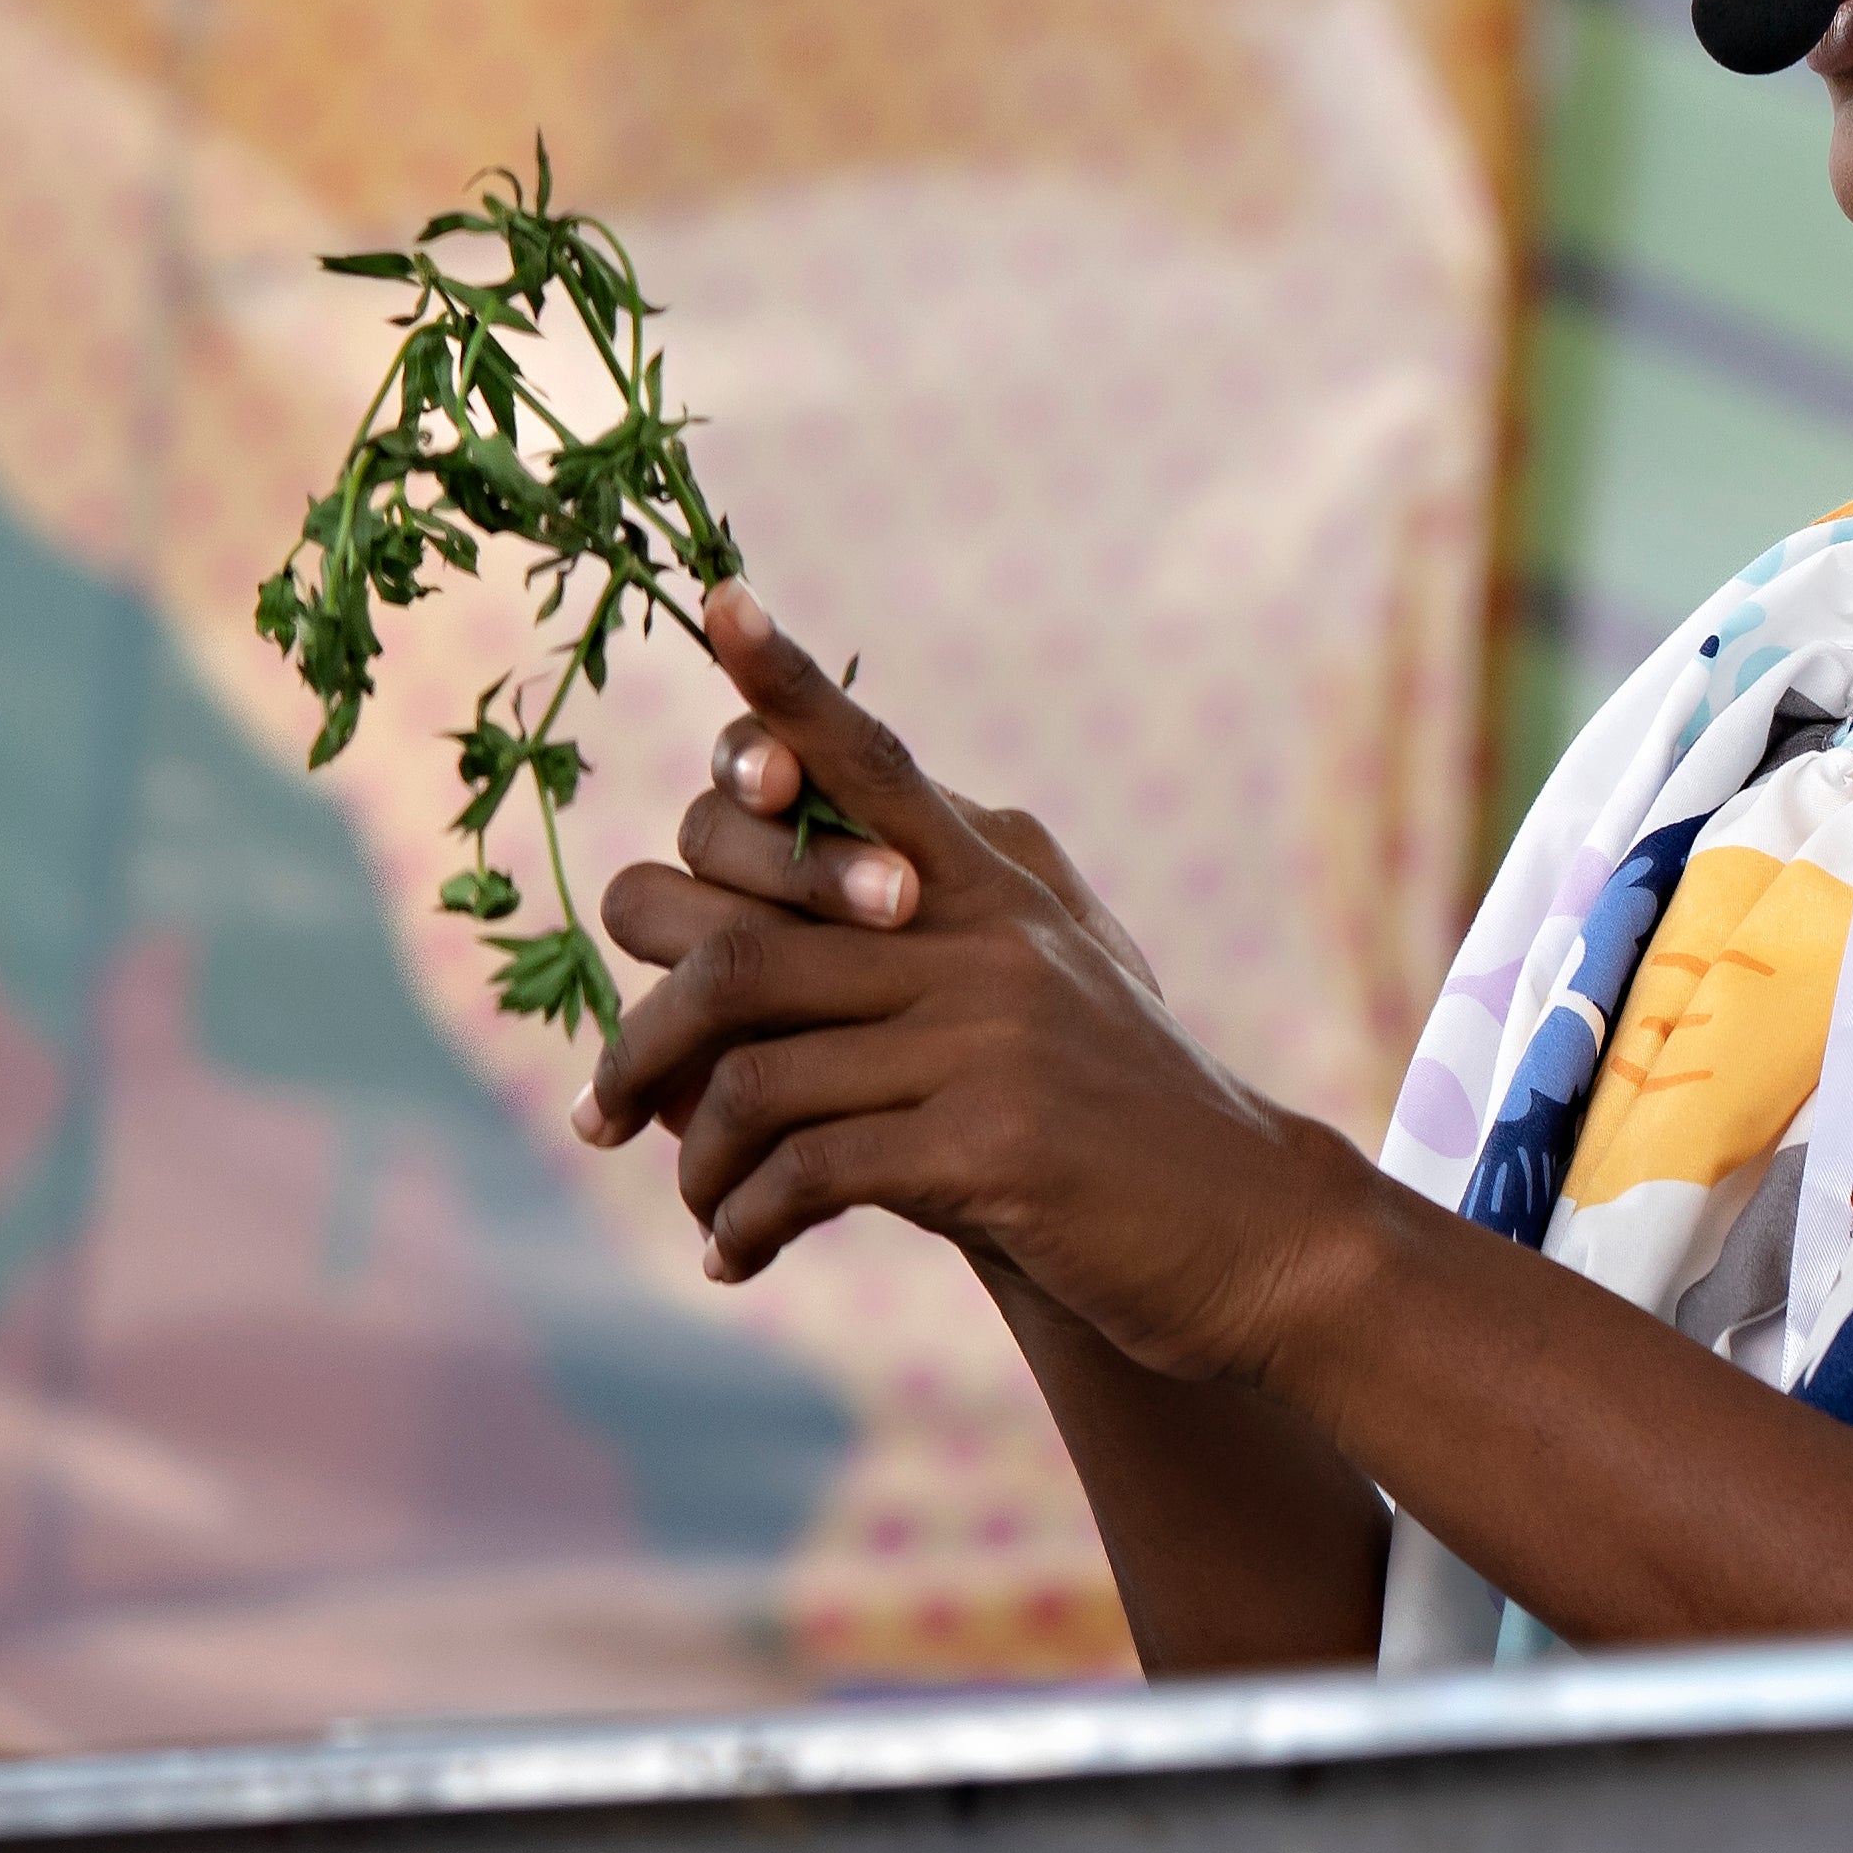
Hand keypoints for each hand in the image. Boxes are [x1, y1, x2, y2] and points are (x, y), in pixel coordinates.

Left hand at [577, 581, 1377, 1384]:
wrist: (1249, 1231)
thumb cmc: (1115, 1119)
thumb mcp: (1041, 988)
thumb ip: (924, 936)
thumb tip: (743, 932)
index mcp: (997, 879)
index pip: (875, 757)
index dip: (786, 687)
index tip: (720, 599)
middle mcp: (988, 935)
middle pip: (739, 937)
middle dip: (639, 1031)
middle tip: (603, 1108)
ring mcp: (990, 1037)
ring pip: (751, 1070)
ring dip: (687, 1154)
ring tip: (690, 1203)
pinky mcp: (988, 1147)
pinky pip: (804, 1170)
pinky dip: (746, 1218)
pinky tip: (741, 1253)